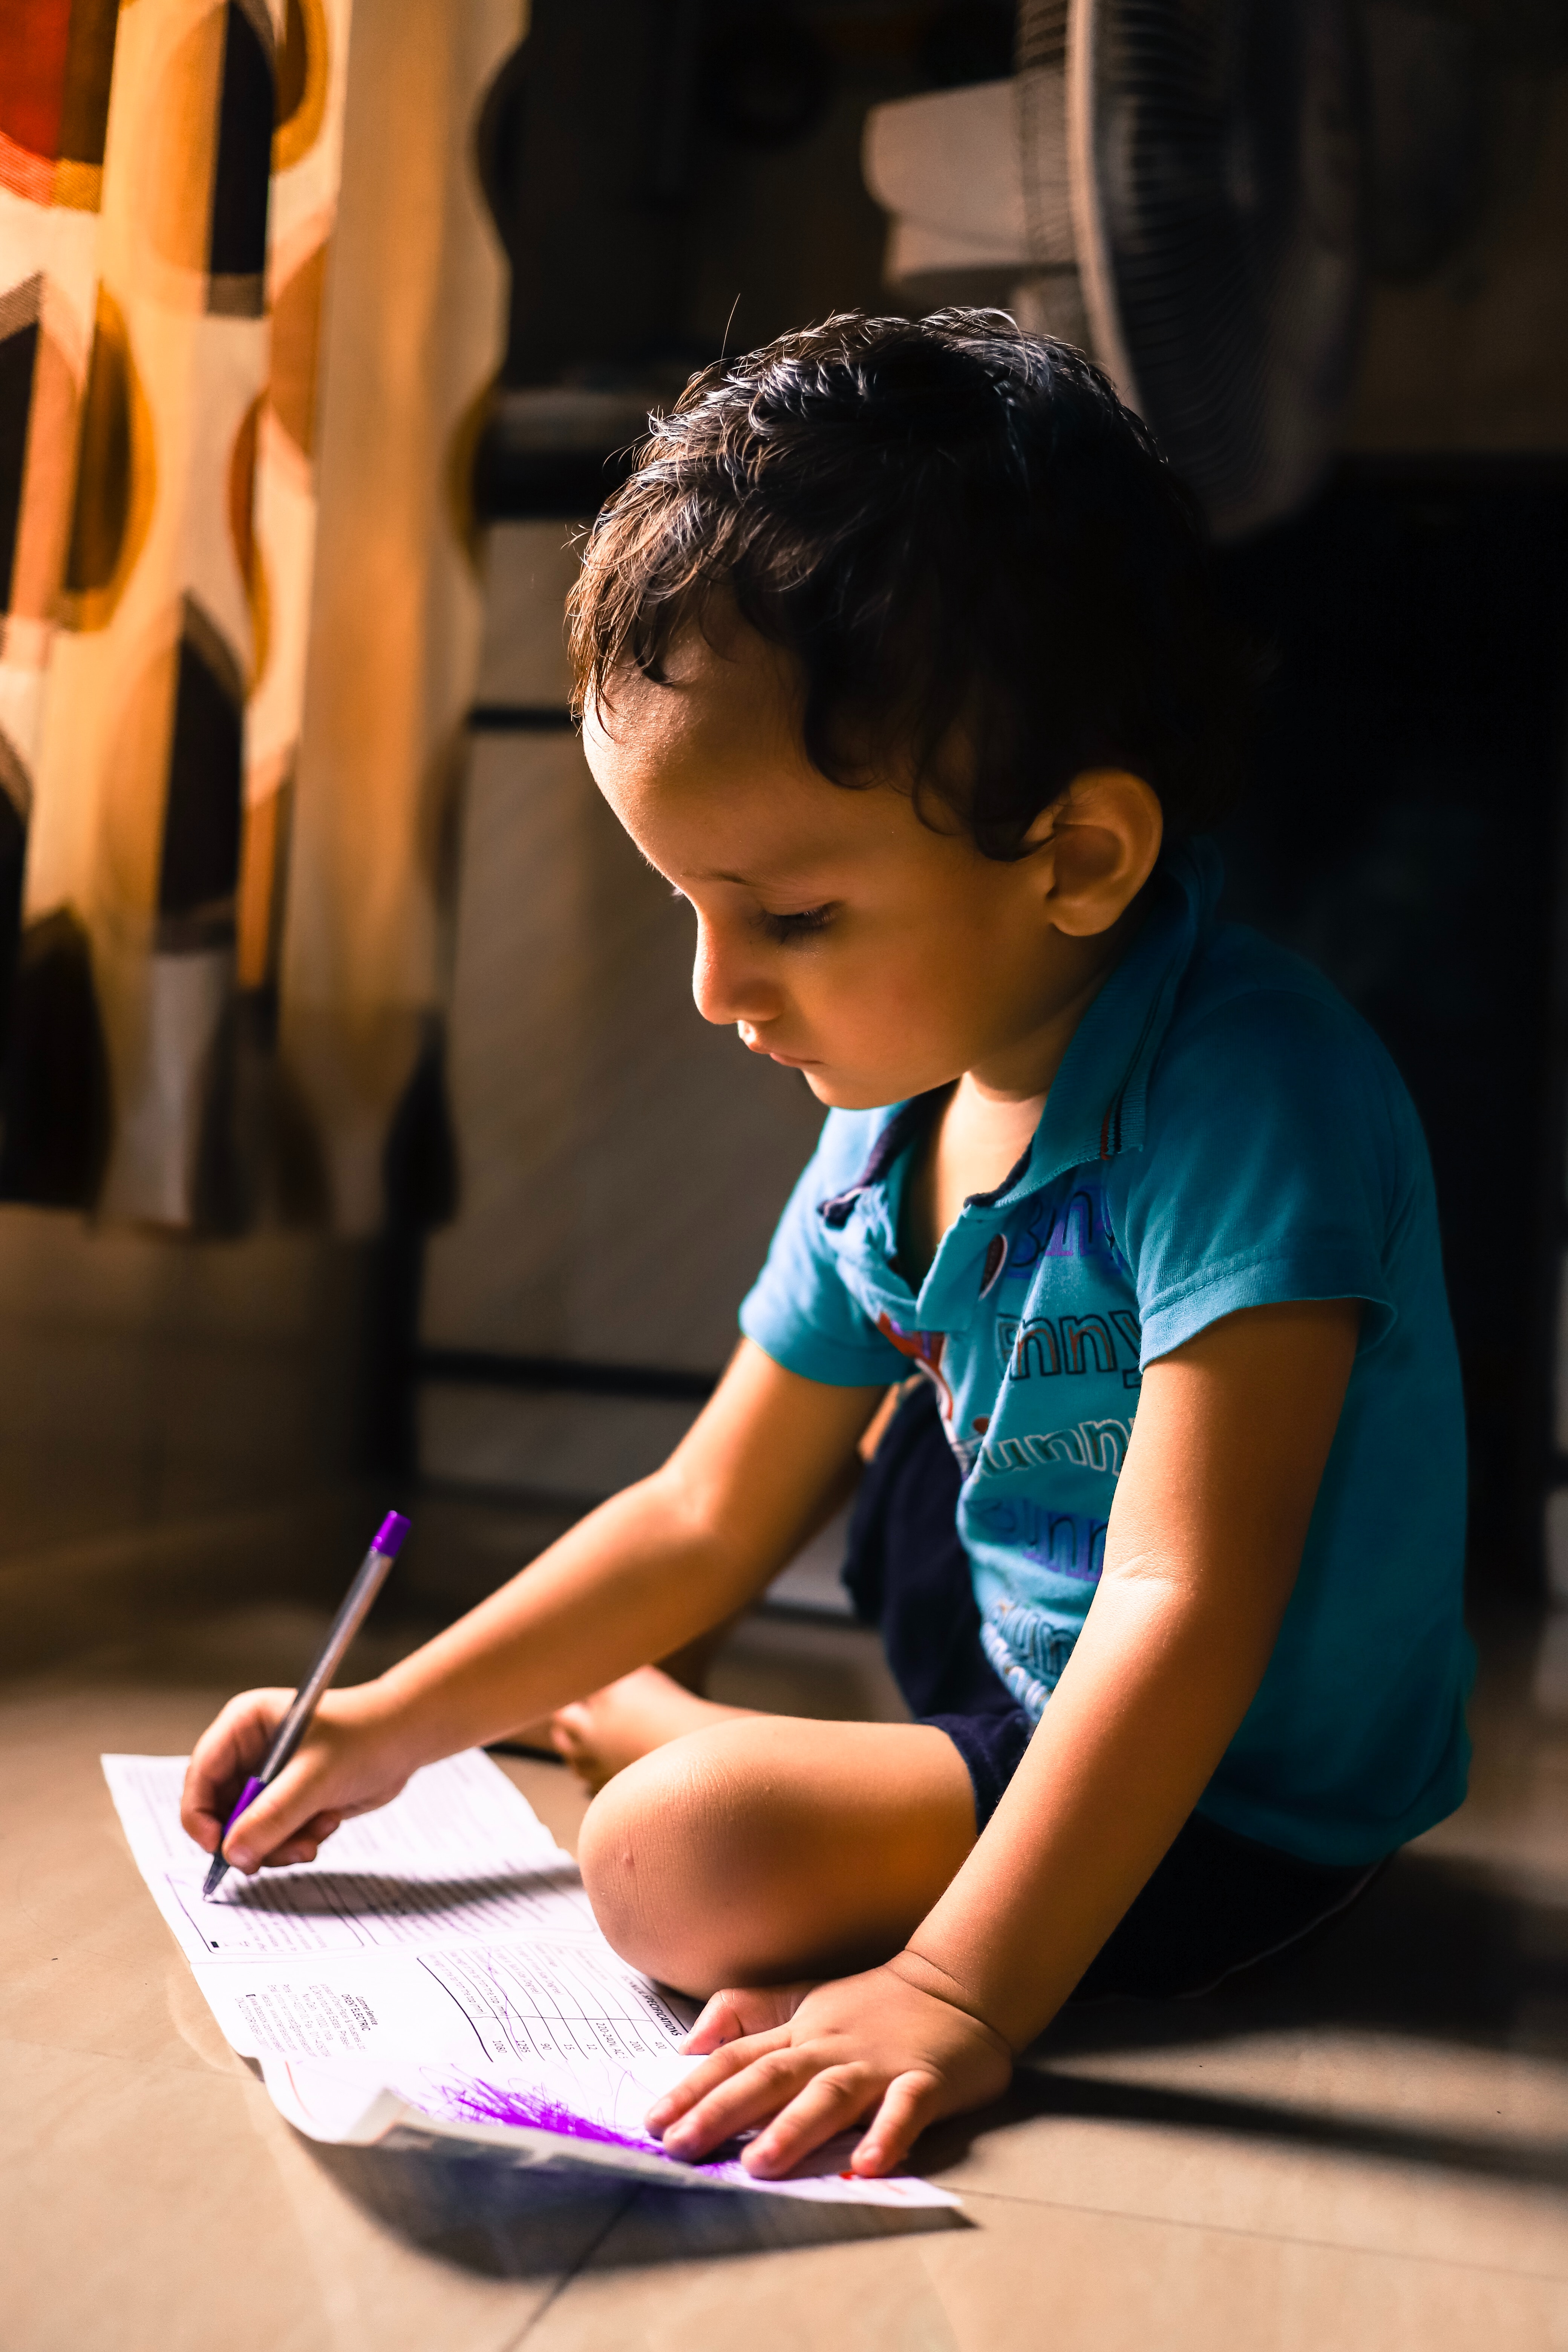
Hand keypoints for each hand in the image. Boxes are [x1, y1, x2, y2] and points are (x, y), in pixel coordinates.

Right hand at [180, 1684, 412, 1872]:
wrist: (406, 1740)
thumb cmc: (365, 1736)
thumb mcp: (316, 1777)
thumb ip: (273, 1816)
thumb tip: (233, 1853)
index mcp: (244, 1726)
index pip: (201, 1775)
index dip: (201, 1816)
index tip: (218, 1849)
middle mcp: (250, 1751)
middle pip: (220, 1810)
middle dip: (249, 1838)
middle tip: (274, 1854)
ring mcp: (269, 1777)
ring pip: (248, 1830)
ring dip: (279, 1844)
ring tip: (312, 1838)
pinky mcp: (288, 1799)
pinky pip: (274, 1835)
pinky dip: (296, 1841)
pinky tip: (326, 1824)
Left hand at [644, 1954, 1013, 2178]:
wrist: (959, 1984)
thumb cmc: (874, 2005)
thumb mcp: (804, 2000)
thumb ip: (748, 2015)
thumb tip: (689, 2042)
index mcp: (800, 2032)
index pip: (737, 2059)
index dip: (693, 2089)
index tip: (651, 2124)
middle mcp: (831, 2047)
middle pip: (771, 2075)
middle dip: (722, 2111)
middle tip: (680, 2146)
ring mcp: (879, 2064)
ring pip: (830, 2094)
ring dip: (793, 2128)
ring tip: (758, 2164)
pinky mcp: (927, 2080)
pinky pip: (907, 2109)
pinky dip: (888, 2135)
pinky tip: (868, 2165)